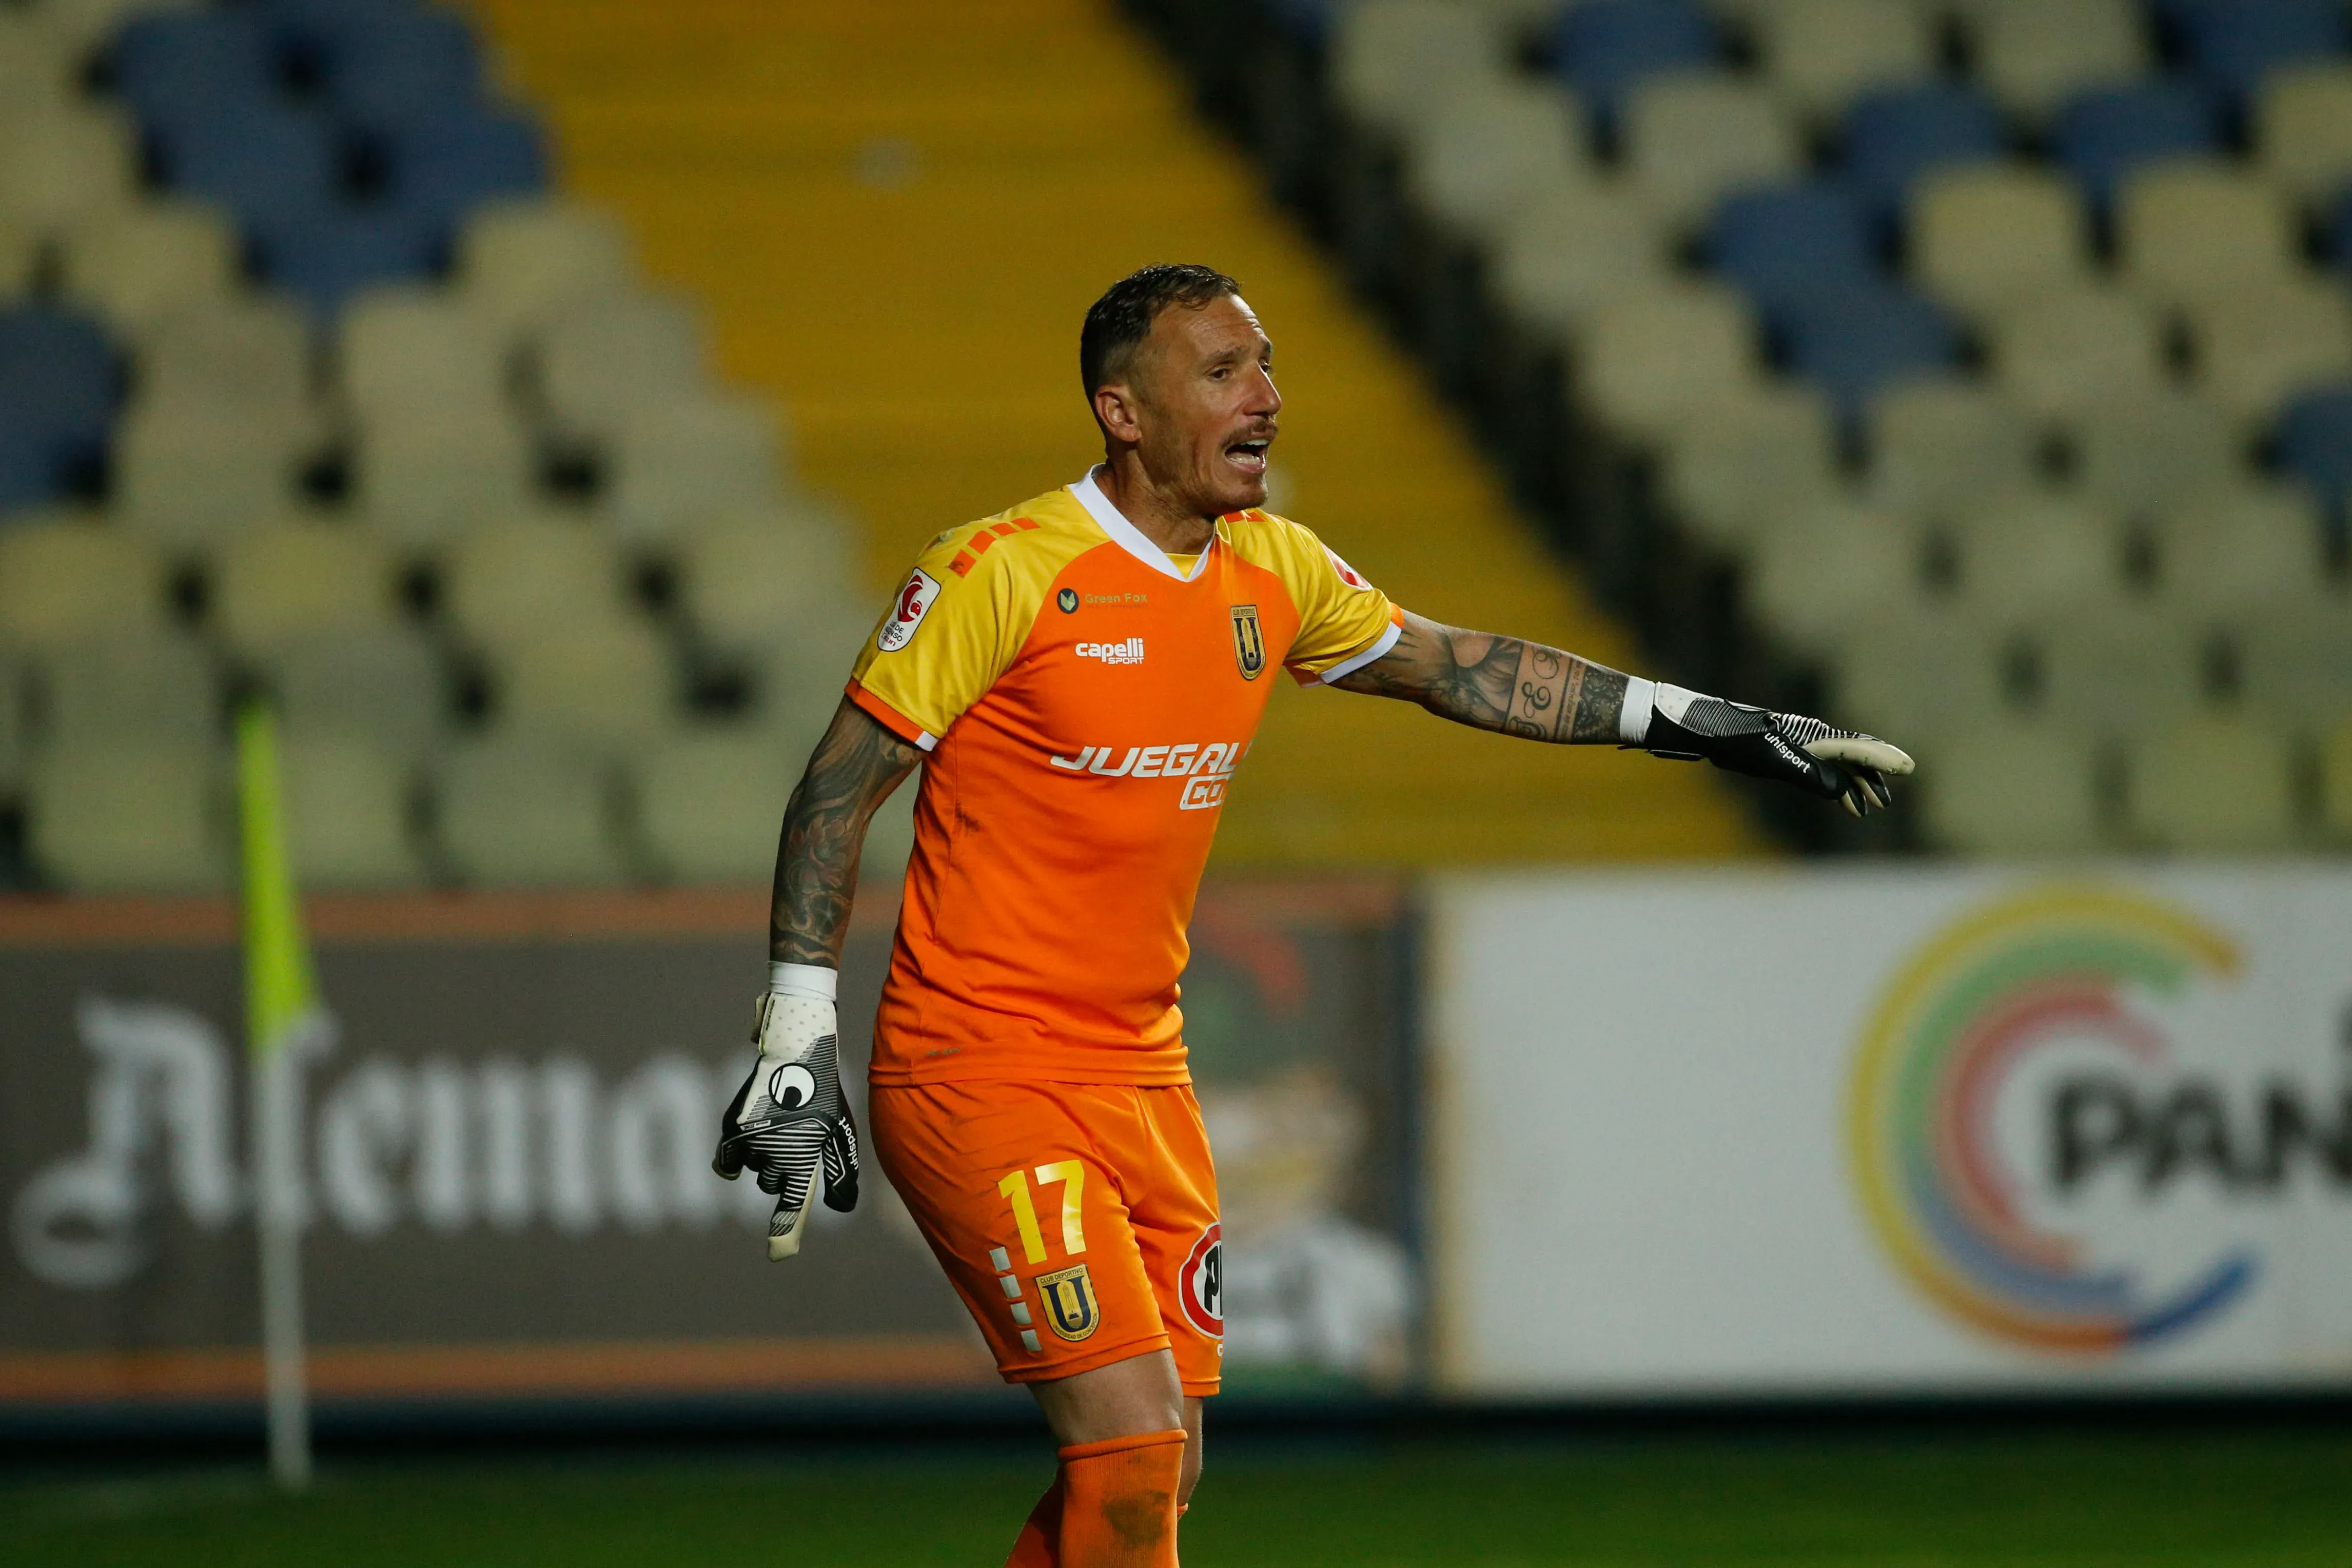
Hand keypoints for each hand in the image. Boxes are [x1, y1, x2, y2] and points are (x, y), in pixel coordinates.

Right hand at [713, 990, 859, 1259]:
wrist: (795, 1050)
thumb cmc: (824, 1093)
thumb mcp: (840, 1132)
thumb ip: (841, 1172)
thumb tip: (842, 1207)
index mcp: (802, 1155)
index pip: (792, 1202)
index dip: (785, 1229)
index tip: (779, 1254)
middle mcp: (773, 1152)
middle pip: (771, 1184)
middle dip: (782, 1173)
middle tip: (795, 1144)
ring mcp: (748, 1140)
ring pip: (753, 1169)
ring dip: (764, 1159)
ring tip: (781, 1126)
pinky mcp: (731, 1126)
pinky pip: (729, 1159)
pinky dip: (736, 1159)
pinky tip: (751, 1142)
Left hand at [1638, 684, 1912, 816]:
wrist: (1704, 731)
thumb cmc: (1736, 742)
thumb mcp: (1773, 760)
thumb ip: (1808, 774)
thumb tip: (1839, 789)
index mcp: (1813, 736)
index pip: (1857, 749)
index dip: (1882, 760)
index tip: (1907, 767)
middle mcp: (1812, 738)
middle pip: (1854, 756)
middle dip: (1874, 777)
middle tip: (1888, 800)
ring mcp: (1800, 745)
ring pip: (1839, 764)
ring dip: (1857, 784)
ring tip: (1871, 805)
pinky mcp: (1786, 754)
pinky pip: (1822, 769)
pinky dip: (1837, 784)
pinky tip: (1841, 800)